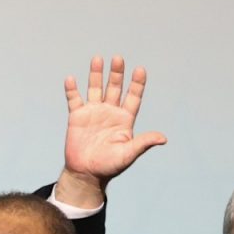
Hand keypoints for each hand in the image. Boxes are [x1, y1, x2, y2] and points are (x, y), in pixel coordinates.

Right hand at [54, 54, 166, 207]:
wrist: (86, 174)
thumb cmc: (109, 166)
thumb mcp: (128, 154)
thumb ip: (143, 143)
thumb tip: (163, 139)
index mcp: (124, 119)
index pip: (133, 96)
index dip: (137, 83)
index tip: (140, 70)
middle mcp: (110, 112)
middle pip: (115, 87)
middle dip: (117, 73)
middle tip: (118, 59)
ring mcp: (93, 113)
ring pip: (96, 88)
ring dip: (96, 74)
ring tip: (98, 59)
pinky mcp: (77, 117)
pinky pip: (74, 100)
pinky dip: (72, 90)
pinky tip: (70, 79)